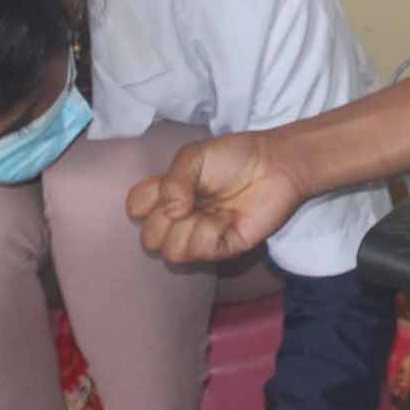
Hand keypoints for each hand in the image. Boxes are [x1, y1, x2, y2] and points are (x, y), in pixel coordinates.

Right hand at [126, 133, 303, 264]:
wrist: (274, 164)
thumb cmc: (235, 157)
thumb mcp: (194, 156)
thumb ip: (172, 181)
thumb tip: (170, 213)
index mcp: (168, 194)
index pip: (135, 209)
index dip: (147, 200)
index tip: (168, 185)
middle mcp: (181, 219)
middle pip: (149, 239)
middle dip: (165, 220)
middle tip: (192, 201)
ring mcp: (201, 236)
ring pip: (171, 254)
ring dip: (188, 230)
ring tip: (211, 211)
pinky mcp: (223, 249)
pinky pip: (200, 253)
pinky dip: (210, 234)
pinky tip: (227, 219)